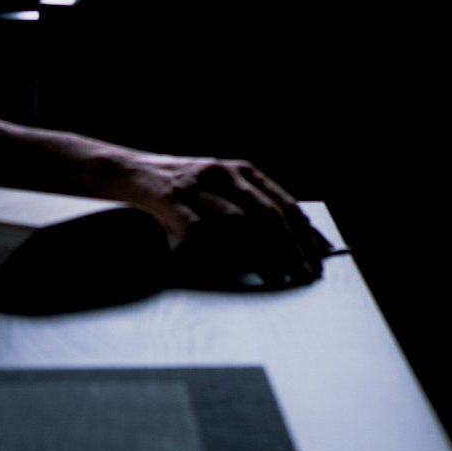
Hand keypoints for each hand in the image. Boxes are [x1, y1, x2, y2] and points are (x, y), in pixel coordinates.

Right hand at [119, 153, 330, 288]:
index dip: (305, 233)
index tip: (319, 260)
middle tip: (304, 276)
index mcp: (240, 171)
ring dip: (262, 254)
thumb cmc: (184, 191)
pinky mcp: (173, 203)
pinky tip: (232, 271)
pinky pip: (202, 231)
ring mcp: (197, 187)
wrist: (131, 172)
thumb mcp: (220, 190)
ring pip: (239, 222)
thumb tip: (294, 244)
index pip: (283, 203)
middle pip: (266, 213)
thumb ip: (250, 209)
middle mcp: (222, 174)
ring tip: (277, 279)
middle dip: (290, 248)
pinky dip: (219, 252)